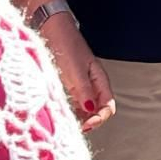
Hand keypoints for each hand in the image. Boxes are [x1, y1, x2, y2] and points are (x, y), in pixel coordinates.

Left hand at [37, 13, 116, 131]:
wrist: (52, 30)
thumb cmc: (66, 46)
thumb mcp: (75, 69)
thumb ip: (83, 89)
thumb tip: (90, 109)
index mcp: (99, 79)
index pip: (107, 105)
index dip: (99, 118)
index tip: (85, 126)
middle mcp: (93, 84)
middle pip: (99, 109)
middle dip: (91, 121)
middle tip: (77, 130)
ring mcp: (82, 84)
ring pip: (87, 108)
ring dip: (82, 119)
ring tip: (70, 126)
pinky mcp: (71, 84)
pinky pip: (76, 103)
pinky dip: (73, 112)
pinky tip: (64, 115)